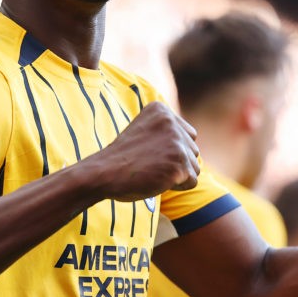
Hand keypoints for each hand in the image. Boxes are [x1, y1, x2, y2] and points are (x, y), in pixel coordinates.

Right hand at [85, 101, 199, 200]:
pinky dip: (178, 186)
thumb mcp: (144, 131)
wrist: (103, 173)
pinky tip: (158, 180)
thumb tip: (192, 140)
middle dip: (176, 162)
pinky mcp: (178, 164)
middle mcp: (171, 122)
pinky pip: (192, 181)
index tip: (148, 151)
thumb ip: (166, 131)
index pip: (188, 135)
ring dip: (177, 175)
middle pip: (193, 150)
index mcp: (161, 110)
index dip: (171, 150)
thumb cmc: (122, 158)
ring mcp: (176, 142)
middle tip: (149, 163)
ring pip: (194, 167)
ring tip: (153, 171)